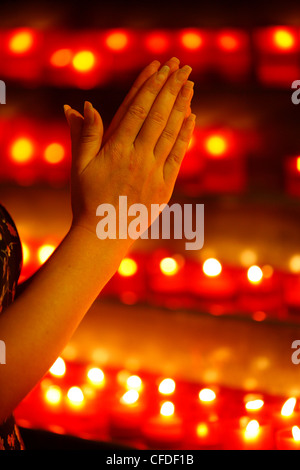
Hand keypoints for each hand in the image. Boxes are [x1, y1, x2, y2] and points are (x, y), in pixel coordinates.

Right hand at [64, 58, 194, 240]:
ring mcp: (154, 172)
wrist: (104, 235)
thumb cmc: (86, 199)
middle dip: (171, 87)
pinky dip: (185, 135)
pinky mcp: (164, 187)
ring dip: (182, 106)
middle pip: (158, 115)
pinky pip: (177, 156)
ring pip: (170, 132)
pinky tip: (192, 118)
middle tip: (182, 66)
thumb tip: (82, 106)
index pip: (136, 109)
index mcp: (115, 149)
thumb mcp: (79, 165)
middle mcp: (138, 157)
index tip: (160, 67)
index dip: (150, 85)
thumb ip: (83, 135)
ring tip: (190, 84)